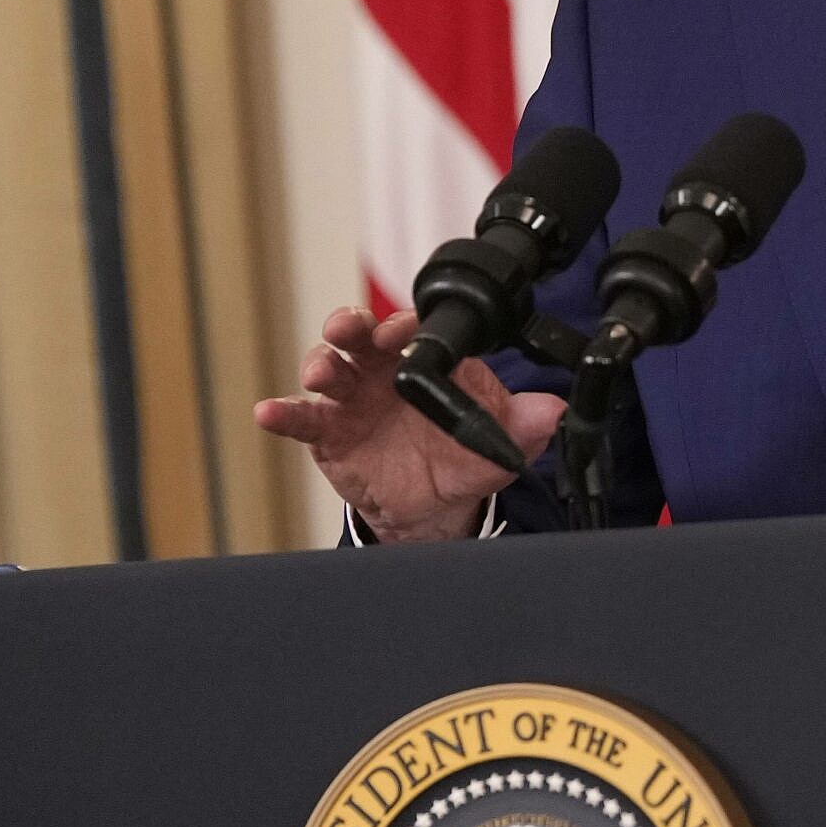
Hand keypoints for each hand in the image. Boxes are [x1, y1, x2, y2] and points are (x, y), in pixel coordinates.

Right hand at [253, 307, 564, 542]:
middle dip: (351, 324)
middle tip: (351, 329)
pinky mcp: (327, 432)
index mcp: (428, 359)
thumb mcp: (502, 440)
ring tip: (321, 372)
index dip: (405, 324)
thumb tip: (556, 409)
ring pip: (328, 367)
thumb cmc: (464, 454)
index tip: (403, 331)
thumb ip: (528, 422)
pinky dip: (284, 413)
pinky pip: (301, 418)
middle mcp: (384, 369)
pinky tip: (268, 411)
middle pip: (360, 333)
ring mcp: (352, 398)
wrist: (435, 503)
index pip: (413, 327)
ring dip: (320, 362)